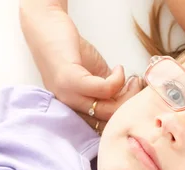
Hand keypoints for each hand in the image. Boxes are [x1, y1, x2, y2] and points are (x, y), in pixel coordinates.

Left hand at [20, 3, 142, 131]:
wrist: (46, 26)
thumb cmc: (71, 52)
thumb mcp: (95, 78)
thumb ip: (109, 93)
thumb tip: (131, 101)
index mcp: (76, 110)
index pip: (106, 127)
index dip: (127, 115)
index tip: (138, 99)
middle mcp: (70, 107)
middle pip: (110, 121)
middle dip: (131, 106)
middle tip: (137, 87)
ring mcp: (67, 94)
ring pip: (108, 110)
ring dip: (128, 94)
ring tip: (132, 79)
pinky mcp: (69, 78)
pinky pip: (104, 89)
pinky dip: (118, 79)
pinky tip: (119, 68)